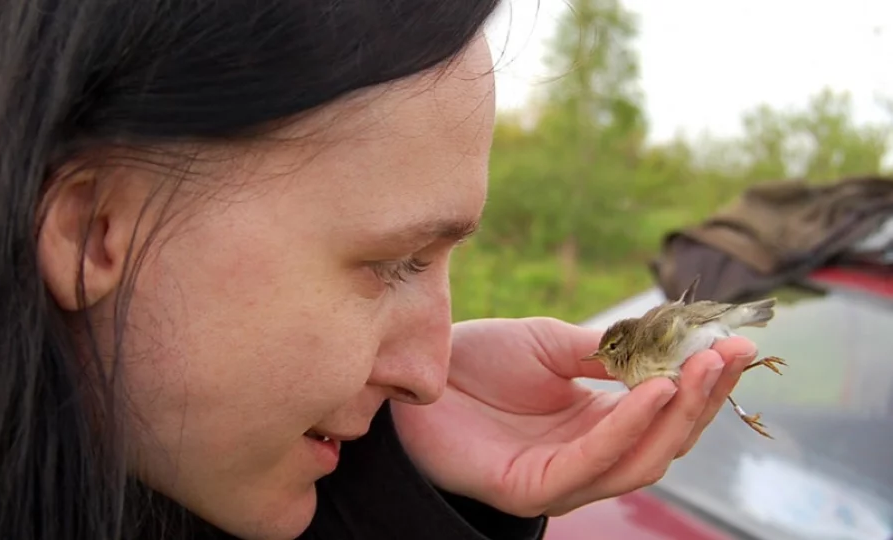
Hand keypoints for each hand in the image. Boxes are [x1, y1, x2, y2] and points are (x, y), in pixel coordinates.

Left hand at [390, 316, 756, 516]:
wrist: (413, 377)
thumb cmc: (477, 360)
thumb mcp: (551, 344)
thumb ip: (608, 351)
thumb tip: (670, 342)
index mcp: (598, 421)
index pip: (666, 410)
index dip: (703, 381)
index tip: (737, 343)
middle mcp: (589, 453)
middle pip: (664, 439)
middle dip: (703, 398)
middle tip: (731, 355)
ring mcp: (563, 475)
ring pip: (639, 459)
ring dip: (676, 415)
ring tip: (701, 369)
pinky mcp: (533, 487)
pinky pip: (591, 462)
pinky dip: (625, 428)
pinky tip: (652, 391)